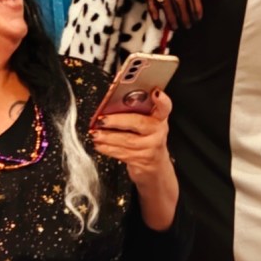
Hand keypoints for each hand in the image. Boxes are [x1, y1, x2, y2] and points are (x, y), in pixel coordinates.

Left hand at [91, 90, 178, 229]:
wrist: (156, 167)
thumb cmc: (148, 138)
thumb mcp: (148, 123)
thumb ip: (137, 112)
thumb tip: (112, 103)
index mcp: (160, 118)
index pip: (165, 107)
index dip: (161, 100)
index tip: (155, 93)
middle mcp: (158, 132)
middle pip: (138, 123)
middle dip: (117, 121)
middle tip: (102, 119)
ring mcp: (151, 148)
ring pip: (126, 140)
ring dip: (107, 136)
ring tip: (95, 132)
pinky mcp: (141, 161)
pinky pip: (121, 153)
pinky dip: (107, 148)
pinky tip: (99, 144)